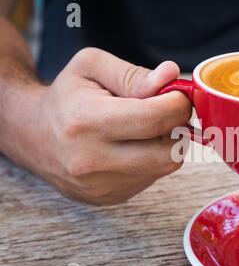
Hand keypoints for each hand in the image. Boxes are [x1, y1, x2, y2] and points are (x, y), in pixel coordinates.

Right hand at [5, 48, 190, 204]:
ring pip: (164, 167)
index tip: (179, 95)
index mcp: (86, 121)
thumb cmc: (66, 97)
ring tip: (144, 128)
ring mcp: (102, 185)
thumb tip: (171, 77)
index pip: (154, 119)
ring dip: (166, 144)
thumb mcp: (92, 67)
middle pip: (168, 153)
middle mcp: (93, 161)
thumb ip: (134, 73)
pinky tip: (132, 146)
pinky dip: (151, 159)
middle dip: (179, 128)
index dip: (178, 104)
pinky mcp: (110, 198)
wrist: (34, 135)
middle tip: (167, 112)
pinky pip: (151, 178)